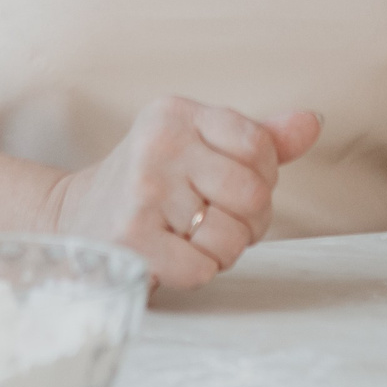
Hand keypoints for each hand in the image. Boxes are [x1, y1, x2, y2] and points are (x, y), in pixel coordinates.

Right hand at [46, 97, 320, 290]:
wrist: (75, 219)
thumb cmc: (154, 184)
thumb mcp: (201, 148)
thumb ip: (259, 138)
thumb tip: (311, 122)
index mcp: (178, 113)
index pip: (260, 146)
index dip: (260, 179)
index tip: (231, 188)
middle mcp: (159, 144)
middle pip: (253, 195)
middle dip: (246, 221)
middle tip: (215, 221)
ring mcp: (142, 190)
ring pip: (230, 237)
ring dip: (221, 251)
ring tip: (190, 238)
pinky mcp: (129, 237)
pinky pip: (202, 269)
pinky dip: (197, 273)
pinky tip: (171, 257)